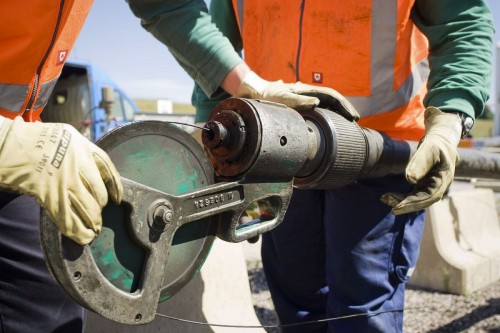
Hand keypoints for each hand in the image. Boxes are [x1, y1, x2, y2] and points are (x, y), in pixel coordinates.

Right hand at [0, 117, 122, 244]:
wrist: (9, 146)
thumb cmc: (35, 140)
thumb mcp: (65, 136)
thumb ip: (80, 151)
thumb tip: (93, 173)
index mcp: (83, 147)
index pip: (108, 169)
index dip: (115, 186)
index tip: (117, 198)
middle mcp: (78, 165)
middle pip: (99, 192)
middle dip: (100, 207)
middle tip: (98, 215)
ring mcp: (65, 182)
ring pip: (88, 208)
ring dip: (93, 221)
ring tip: (94, 229)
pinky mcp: (51, 197)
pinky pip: (69, 219)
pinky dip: (78, 232)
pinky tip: (84, 238)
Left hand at [236, 71, 358, 119]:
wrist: (256, 93)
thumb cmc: (267, 96)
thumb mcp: (282, 98)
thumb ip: (299, 101)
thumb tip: (318, 102)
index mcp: (307, 89)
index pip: (332, 95)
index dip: (344, 105)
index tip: (353, 116)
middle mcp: (309, 93)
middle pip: (333, 99)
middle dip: (345, 109)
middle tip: (356, 121)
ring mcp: (306, 98)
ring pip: (328, 104)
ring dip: (339, 112)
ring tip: (349, 123)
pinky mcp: (302, 105)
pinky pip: (320, 109)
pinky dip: (329, 115)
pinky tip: (333, 122)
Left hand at [380, 107, 461, 213]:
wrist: (440, 143)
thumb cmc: (436, 145)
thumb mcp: (429, 150)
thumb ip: (421, 163)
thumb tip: (410, 179)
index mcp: (444, 180)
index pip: (430, 196)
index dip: (414, 203)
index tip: (398, 206)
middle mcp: (438, 187)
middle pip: (423, 201)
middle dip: (406, 205)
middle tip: (392, 208)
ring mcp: (430, 188)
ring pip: (416, 199)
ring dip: (401, 201)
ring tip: (385, 199)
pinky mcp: (422, 187)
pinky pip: (412, 195)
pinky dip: (400, 197)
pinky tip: (387, 197)